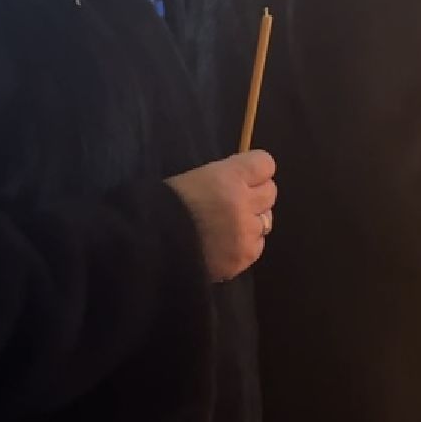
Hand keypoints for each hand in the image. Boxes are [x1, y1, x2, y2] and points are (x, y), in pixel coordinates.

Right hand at [167, 151, 278, 280]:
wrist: (150, 245)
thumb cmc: (166, 206)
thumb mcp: (196, 178)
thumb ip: (226, 178)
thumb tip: (247, 181)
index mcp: (229, 177)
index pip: (265, 164)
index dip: (255, 171)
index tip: (245, 177)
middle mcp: (243, 203)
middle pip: (271, 192)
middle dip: (256, 195)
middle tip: (236, 203)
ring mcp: (246, 232)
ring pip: (266, 221)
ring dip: (252, 221)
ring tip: (228, 227)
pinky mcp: (243, 257)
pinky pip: (257, 245)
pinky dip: (246, 245)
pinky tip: (226, 246)